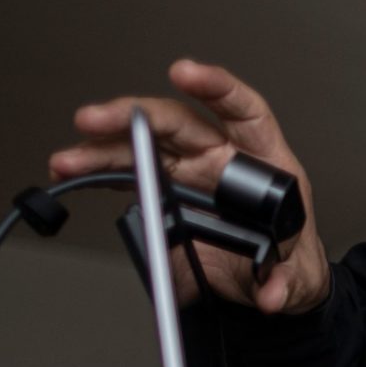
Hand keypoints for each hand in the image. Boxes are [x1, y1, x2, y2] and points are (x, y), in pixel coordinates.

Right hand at [53, 59, 330, 314]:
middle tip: (95, 118)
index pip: (245, 111)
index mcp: (264, 162)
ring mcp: (191, 169)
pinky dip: (101, 171)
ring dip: (102, 149)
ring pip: (143, 146)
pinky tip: (74, 171)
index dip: (218, 88)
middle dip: (134, 116)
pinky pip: (130, 172)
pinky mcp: (166, 189)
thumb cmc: (289, 258)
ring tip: (68, 160)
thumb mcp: (296, 276)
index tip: (185, 72)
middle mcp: (223, 156)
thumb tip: (271, 294)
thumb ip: (284, 283)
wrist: (271, 278)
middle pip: (177, 123)